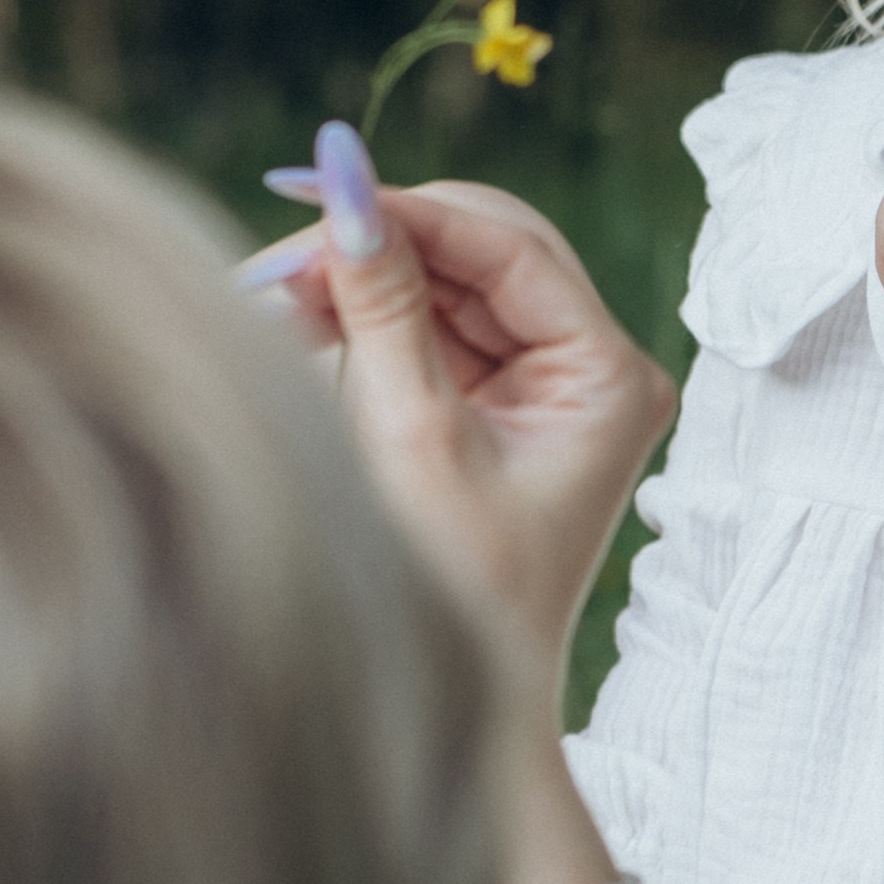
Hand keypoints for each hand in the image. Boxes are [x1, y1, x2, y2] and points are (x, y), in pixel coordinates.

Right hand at [238, 123, 676, 711]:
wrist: (464, 701)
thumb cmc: (452, 586)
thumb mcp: (409, 433)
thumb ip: (379, 306)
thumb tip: (344, 185)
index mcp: (611, 374)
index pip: (512, 246)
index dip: (413, 208)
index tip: (319, 183)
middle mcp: (597, 367)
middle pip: (484, 251)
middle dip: (383, 243)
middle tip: (282, 255)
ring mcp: (552, 384)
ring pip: (449, 285)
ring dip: (364, 281)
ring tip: (272, 299)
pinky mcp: (503, 404)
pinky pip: (433, 330)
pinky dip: (368, 322)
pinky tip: (299, 326)